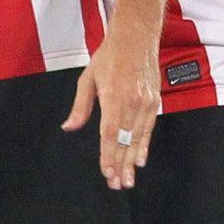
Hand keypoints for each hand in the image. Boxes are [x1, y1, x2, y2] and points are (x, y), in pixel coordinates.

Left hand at [61, 22, 160, 189]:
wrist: (136, 38)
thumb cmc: (109, 56)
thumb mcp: (87, 78)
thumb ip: (80, 106)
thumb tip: (69, 127)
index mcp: (114, 96)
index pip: (110, 133)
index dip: (108, 155)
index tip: (106, 173)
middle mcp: (132, 102)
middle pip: (125, 140)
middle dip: (121, 165)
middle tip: (118, 185)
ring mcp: (146, 102)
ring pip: (138, 138)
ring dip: (133, 160)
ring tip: (128, 179)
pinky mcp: (154, 101)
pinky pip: (148, 129)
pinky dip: (143, 145)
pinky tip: (140, 159)